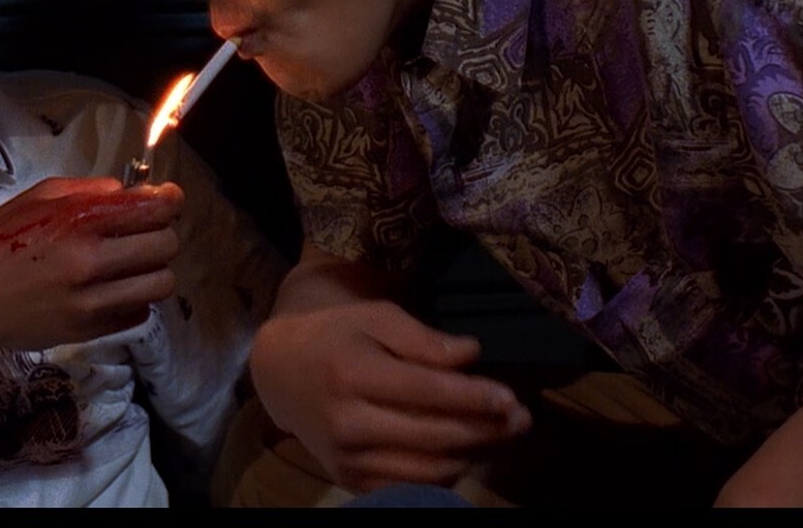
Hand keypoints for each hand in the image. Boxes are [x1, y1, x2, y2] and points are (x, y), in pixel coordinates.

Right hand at [0, 176, 182, 350]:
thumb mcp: (37, 198)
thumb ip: (87, 190)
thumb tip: (128, 192)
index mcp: (79, 222)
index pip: (154, 209)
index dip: (170, 201)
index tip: (169, 200)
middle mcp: (91, 262)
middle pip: (165, 246)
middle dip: (162, 235)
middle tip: (146, 234)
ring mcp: (92, 302)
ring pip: (161, 284)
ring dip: (154, 271)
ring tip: (134, 266)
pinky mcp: (91, 331)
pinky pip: (140, 313)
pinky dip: (136, 300)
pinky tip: (115, 290)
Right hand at [250, 299, 531, 492]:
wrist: (281, 372)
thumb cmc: (336, 336)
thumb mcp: (375, 318)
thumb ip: (421, 338)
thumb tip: (470, 354)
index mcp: (353, 375)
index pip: (427, 393)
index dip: (474, 397)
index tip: (510, 397)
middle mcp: (348, 422)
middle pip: (434, 435)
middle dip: (485, 428)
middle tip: (521, 417)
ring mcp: (347, 458)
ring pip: (428, 468)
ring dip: (473, 454)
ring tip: (500, 434)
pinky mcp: (348, 480)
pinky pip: (410, 485)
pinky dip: (444, 473)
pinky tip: (465, 451)